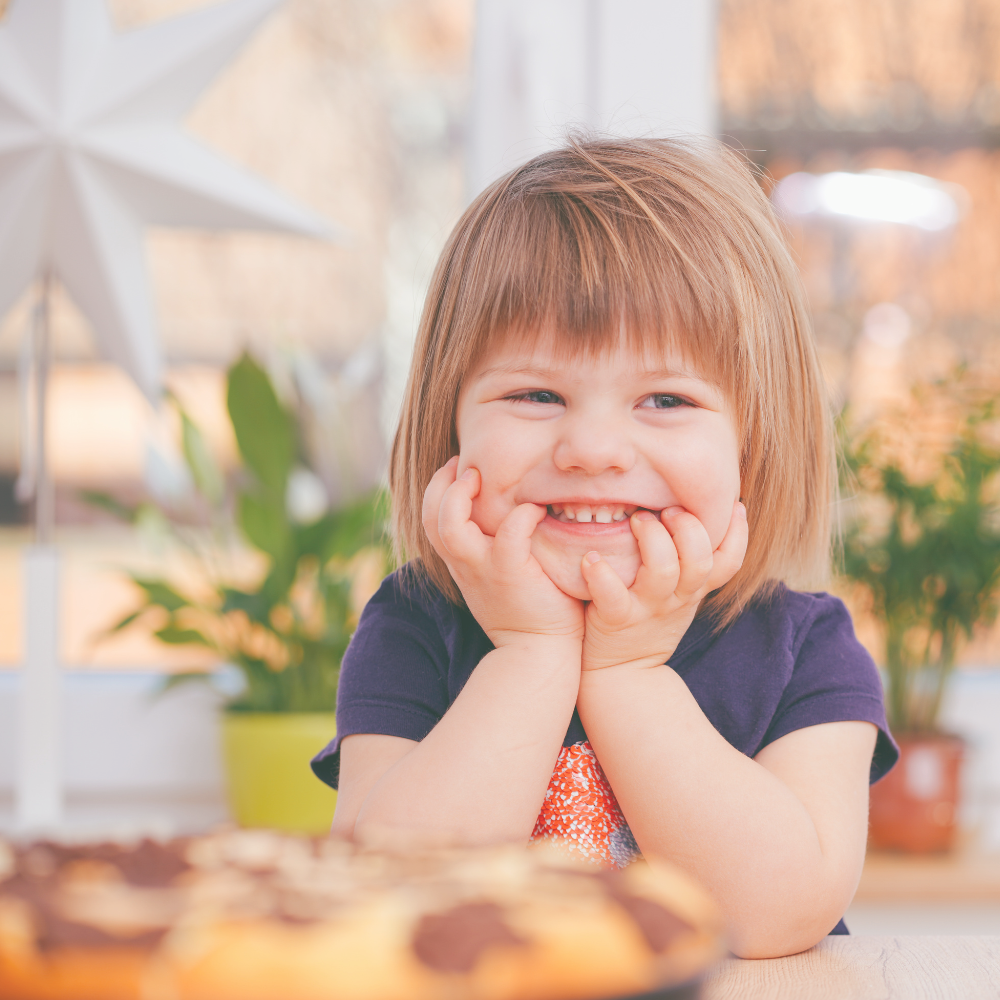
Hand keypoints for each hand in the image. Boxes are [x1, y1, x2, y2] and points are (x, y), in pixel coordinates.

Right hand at [422, 458, 585, 648]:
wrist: (538, 654)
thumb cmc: (529, 612)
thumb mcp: (500, 577)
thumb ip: (495, 549)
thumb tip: (508, 514)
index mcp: (461, 563)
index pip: (431, 520)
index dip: (438, 490)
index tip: (458, 471)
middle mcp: (465, 564)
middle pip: (429, 517)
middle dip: (441, 484)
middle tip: (464, 465)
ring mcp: (484, 569)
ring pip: (449, 525)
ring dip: (460, 495)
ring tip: (481, 478)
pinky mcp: (511, 573)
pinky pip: (510, 532)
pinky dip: (523, 515)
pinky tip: (537, 512)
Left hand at [580, 501, 747, 671]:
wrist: (622, 674)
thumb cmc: (649, 620)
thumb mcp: (681, 596)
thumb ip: (689, 562)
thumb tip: (696, 513)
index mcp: (693, 588)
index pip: (729, 562)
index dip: (738, 533)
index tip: (734, 504)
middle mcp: (677, 598)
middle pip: (700, 560)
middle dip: (689, 528)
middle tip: (668, 510)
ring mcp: (647, 609)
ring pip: (663, 572)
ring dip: (652, 539)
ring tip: (637, 520)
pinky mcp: (616, 619)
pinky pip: (612, 596)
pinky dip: (601, 575)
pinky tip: (591, 558)